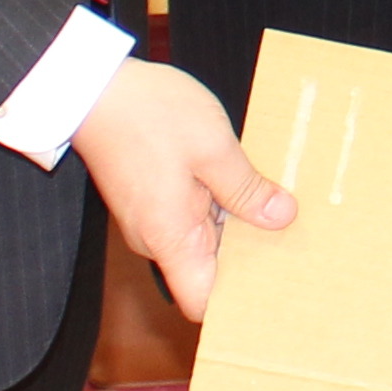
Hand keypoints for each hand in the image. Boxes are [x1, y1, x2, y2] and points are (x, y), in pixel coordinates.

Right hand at [70, 55, 287, 318]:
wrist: (94, 88)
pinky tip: (249, 182)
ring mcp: (153, 219)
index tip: (277, 283)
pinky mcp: (153, 199)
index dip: (238, 299)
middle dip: (251, 254)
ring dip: (238, 223)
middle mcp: (157, 239)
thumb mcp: (213, 146)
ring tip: (281, 203)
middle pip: (209, 270)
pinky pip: (192, 215)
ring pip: (204, 239)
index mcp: (170, 239)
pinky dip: (220, 204)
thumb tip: (281, 218)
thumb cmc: (149, 114)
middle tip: (297, 234)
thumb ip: (247, 188)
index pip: (201, 302)